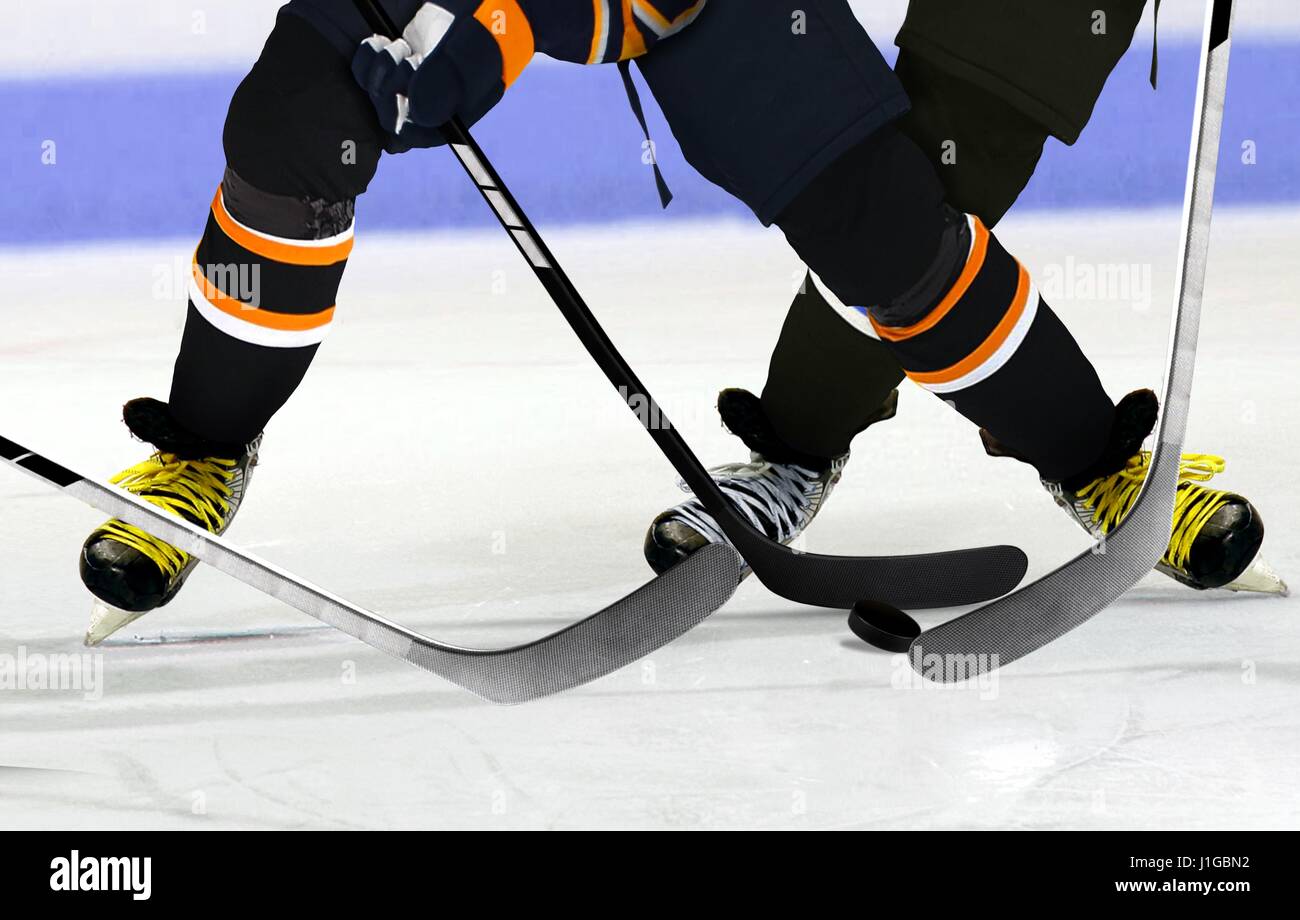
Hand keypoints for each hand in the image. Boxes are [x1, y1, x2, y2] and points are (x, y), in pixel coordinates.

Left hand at [352, 2, 505, 150]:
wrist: (482, 3)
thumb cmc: (486, 29)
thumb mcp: (471, 54)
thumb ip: (447, 80)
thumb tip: (417, 112)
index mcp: (453, 114)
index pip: (414, 135)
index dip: (400, 117)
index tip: (402, 92)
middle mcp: (430, 103)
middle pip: (388, 115)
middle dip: (390, 88)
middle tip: (409, 61)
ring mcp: (410, 81)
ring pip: (374, 91)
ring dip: (380, 67)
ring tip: (403, 47)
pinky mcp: (396, 59)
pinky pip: (364, 70)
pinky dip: (366, 55)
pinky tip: (383, 41)